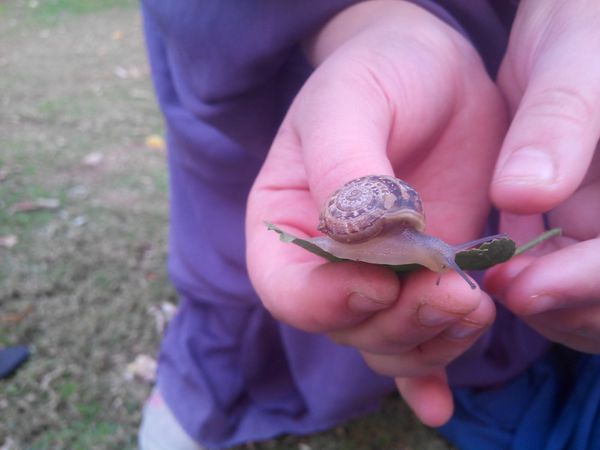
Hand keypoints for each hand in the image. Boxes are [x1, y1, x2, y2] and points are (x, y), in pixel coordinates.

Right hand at [246, 1, 504, 425]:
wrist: (429, 72)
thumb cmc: (374, 75)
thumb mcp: (349, 103)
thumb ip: (343, 166)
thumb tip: (356, 236)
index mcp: (284, 222)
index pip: (285, 287)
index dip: (326, 300)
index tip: (378, 281)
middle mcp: (324, 261)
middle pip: (344, 326)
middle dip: (396, 321)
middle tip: (450, 291)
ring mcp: (376, 275)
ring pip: (387, 342)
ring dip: (429, 341)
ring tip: (472, 305)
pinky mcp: (422, 280)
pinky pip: (418, 343)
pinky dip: (428, 377)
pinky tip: (439, 403)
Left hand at [487, 0, 599, 352]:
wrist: (579, 22)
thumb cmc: (589, 20)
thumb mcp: (579, 57)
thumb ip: (561, 122)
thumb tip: (523, 195)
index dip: (591, 281)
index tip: (525, 286)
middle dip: (568, 305)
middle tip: (503, 291)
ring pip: (597, 296)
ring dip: (551, 302)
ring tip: (496, 283)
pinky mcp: (586, 221)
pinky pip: (571, 272)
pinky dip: (539, 284)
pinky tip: (498, 270)